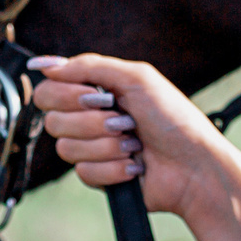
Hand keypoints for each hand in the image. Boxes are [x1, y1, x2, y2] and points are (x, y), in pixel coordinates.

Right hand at [26, 53, 240, 240]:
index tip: (98, 97)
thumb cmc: (174, 119)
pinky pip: (83, 172)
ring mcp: (94, 148)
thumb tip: (46, 64)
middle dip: (92, 122)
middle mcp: (90, 118)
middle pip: (52, 120)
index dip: (66, 95)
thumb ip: (89, 66)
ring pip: (67, 148)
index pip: (49, 90)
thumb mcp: (137, 79)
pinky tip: (136, 165)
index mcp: (97, 90)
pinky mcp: (99, 176)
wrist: (194, 166)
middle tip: (124, 121)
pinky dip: (114, 168)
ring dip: (107, 145)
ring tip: (135, 143)